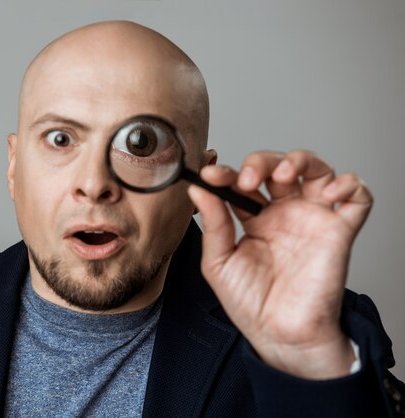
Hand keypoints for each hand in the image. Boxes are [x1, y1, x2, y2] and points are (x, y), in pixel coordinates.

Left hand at [188, 150, 372, 378]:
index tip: (211, 175)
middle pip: (278, 166)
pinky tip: (328, 192)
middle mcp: (284, 214)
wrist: (279, 335)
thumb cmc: (249, 303)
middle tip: (248, 179)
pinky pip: (358, 198)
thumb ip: (212, 224)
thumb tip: (197, 188)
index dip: (228, 173)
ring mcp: (312, 219)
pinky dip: (350, 184)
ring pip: (316, 170)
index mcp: (255, 219)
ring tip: (283, 175)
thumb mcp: (218, 262)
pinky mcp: (339, 232)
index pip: (243, 182)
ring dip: (300, 160)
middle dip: (262, 162)